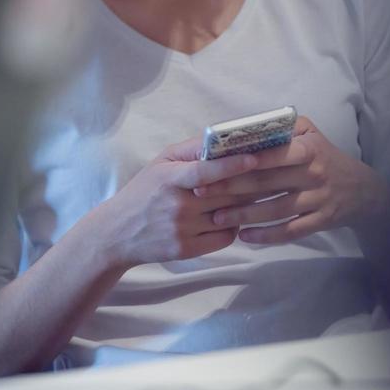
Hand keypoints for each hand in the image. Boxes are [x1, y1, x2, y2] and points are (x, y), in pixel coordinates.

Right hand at [101, 137, 258, 267]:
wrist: (118, 232)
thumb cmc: (144, 190)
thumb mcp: (161, 162)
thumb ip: (190, 151)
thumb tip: (221, 139)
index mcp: (169, 178)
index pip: (204, 172)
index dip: (231, 165)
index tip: (254, 158)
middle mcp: (177, 205)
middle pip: (224, 194)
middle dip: (250, 184)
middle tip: (272, 174)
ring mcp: (183, 229)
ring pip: (229, 216)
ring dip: (245, 206)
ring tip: (257, 194)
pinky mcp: (187, 250)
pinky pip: (225, 238)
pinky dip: (234, 226)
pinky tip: (232, 216)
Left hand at [194, 117, 389, 244]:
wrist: (361, 189)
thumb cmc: (324, 155)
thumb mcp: (309, 132)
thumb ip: (281, 128)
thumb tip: (244, 127)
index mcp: (307, 149)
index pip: (271, 154)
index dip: (242, 161)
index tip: (213, 166)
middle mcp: (313, 173)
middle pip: (266, 183)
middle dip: (231, 189)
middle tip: (203, 194)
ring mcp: (317, 200)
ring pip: (275, 210)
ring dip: (244, 215)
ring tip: (218, 217)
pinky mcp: (320, 222)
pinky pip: (289, 231)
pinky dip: (266, 236)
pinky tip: (245, 236)